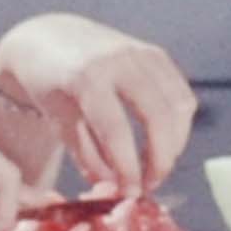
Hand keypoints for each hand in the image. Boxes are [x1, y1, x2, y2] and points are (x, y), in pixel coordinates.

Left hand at [0, 15, 198, 192]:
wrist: (49, 38)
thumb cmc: (49, 86)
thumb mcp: (58, 122)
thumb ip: (88, 156)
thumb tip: (117, 186)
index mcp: (86, 77)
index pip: (116, 129)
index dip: (128, 166)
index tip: (131, 192)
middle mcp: (119, 60)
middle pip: (158, 116)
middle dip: (161, 158)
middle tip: (150, 184)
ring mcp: (142, 53)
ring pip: (179, 106)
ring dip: (175, 144)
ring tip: (157, 167)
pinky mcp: (156, 54)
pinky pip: (181, 94)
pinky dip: (180, 124)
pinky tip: (165, 143)